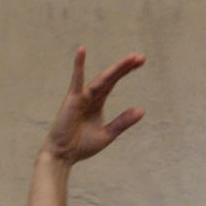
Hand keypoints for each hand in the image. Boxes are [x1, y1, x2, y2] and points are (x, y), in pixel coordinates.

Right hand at [44, 48, 144, 163]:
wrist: (63, 155)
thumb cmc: (81, 145)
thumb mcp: (107, 134)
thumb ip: (123, 121)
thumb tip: (142, 110)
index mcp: (98, 102)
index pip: (113, 82)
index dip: (126, 70)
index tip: (141, 61)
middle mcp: (90, 96)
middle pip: (110, 77)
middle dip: (125, 67)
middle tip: (140, 57)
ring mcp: (81, 96)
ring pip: (102, 79)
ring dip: (116, 69)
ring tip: (131, 58)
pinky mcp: (73, 99)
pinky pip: (76, 80)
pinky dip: (78, 65)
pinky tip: (82, 50)